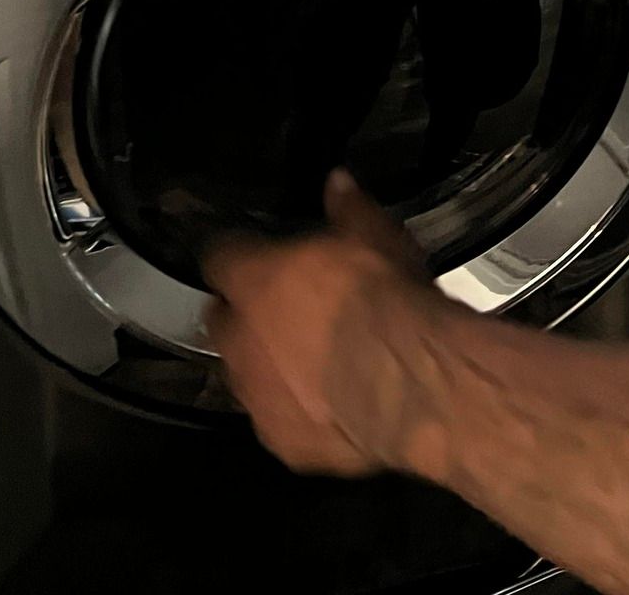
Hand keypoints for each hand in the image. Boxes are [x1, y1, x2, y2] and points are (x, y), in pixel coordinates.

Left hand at [207, 172, 440, 478]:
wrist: (409, 381)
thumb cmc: (387, 304)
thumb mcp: (374, 234)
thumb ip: (347, 208)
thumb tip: (340, 186)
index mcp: (252, 279)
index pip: (219, 255)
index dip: (237, 253)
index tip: (250, 251)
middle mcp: (241, 338)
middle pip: (223, 318)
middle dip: (247, 313)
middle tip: (287, 305)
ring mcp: (257, 394)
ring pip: (247, 374)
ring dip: (270, 365)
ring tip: (316, 356)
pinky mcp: (283, 441)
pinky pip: (280, 422)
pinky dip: (299, 412)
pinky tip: (334, 403)